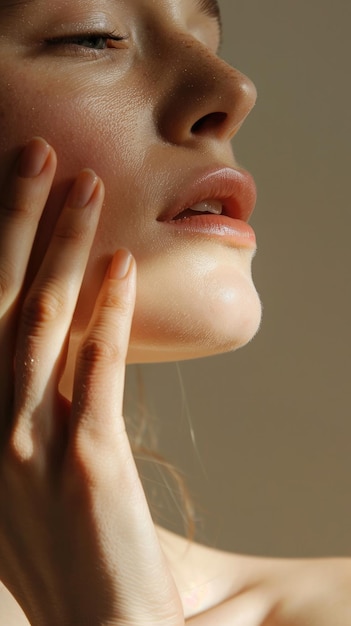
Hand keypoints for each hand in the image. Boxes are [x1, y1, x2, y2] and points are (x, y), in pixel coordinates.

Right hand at [0, 138, 182, 625]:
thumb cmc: (54, 549)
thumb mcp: (17, 468)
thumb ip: (22, 399)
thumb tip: (44, 332)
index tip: (7, 192)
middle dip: (14, 220)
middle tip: (36, 154)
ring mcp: (30, 443)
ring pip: (39, 322)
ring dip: (62, 248)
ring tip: (85, 187)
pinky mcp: (86, 465)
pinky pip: (96, 373)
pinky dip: (108, 315)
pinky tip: (124, 266)